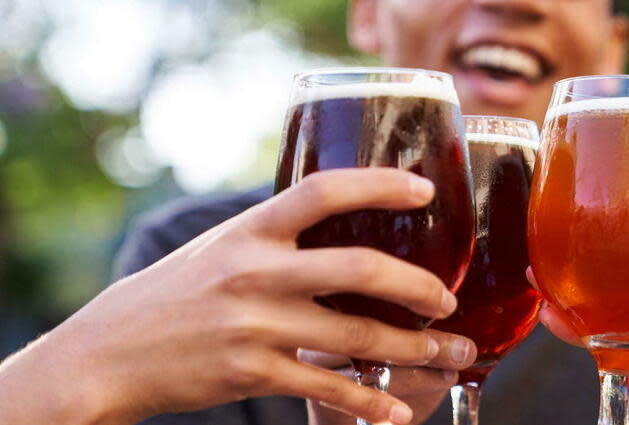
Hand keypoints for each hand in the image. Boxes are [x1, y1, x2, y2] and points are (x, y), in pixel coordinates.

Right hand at [0, 169, 475, 424]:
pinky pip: (326, 389)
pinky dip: (368, 403)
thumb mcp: (221, 246)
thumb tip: (340, 219)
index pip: (324, 191)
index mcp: (251, 231)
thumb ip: (277, 236)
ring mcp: (255, 325)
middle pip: (359, 269)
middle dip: (418, 287)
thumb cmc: (174, 293)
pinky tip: (396, 412)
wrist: (107, 353)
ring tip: (448, 352)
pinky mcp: (252, 373)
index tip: (425, 188)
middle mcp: (256, 272)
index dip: (379, 184)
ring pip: (356, 337)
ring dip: (413, 349)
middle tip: (448, 300)